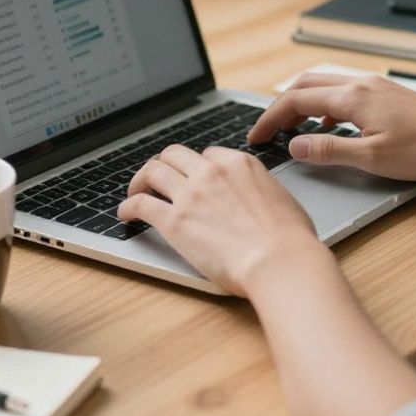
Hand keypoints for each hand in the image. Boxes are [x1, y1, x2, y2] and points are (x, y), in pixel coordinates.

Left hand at [118, 145, 323, 296]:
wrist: (280, 261)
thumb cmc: (290, 240)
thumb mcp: (282, 200)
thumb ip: (262, 192)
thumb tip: (260, 200)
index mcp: (239, 164)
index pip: (207, 154)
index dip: (196, 165)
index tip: (192, 177)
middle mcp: (211, 172)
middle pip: (174, 154)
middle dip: (164, 164)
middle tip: (158, 178)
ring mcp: (190, 194)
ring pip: (153, 171)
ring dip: (140, 179)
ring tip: (136, 191)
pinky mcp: (174, 221)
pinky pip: (140, 204)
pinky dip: (128, 206)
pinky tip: (125, 214)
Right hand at [246, 73, 415, 180]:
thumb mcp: (372, 157)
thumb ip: (329, 151)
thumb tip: (295, 147)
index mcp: (352, 97)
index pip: (296, 101)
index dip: (270, 119)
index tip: (255, 137)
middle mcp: (361, 84)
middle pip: (305, 85)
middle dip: (280, 107)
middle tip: (266, 130)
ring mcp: (374, 86)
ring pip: (324, 85)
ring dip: (300, 102)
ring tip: (290, 127)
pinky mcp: (386, 93)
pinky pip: (343, 91)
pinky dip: (323, 104)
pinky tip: (328, 124)